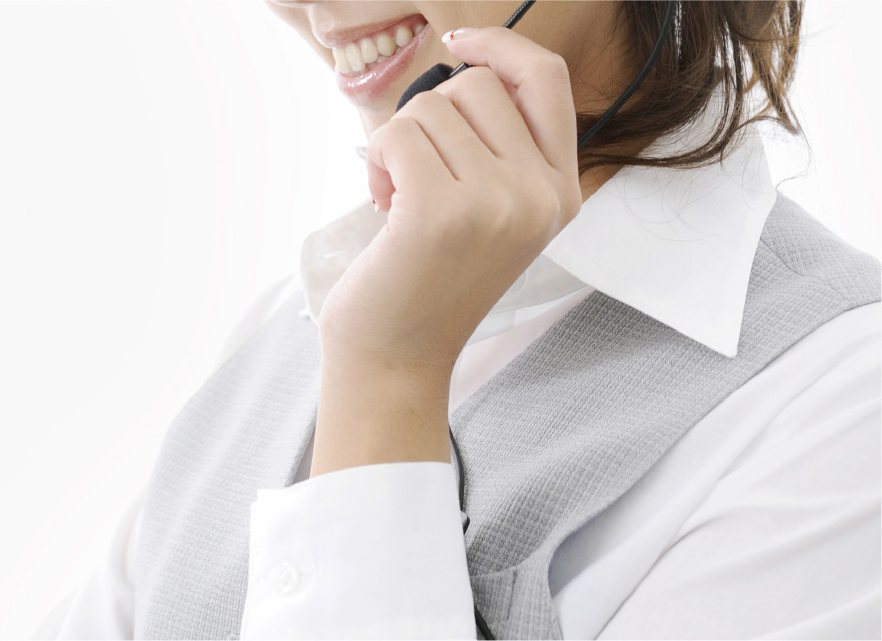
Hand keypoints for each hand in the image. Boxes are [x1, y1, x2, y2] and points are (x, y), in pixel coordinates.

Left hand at [310, 26, 581, 476]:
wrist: (399, 354)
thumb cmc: (431, 278)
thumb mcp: (492, 212)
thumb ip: (501, 146)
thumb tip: (469, 63)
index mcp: (561, 193)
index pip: (547, 80)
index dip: (502, 46)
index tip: (459, 41)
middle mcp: (540, 197)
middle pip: (478, 86)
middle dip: (431, 117)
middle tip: (420, 174)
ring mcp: (496, 205)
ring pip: (431, 108)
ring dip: (399, 144)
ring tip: (402, 199)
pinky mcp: (441, 213)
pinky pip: (396, 134)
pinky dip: (377, 160)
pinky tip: (384, 203)